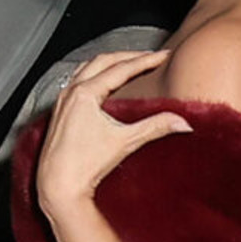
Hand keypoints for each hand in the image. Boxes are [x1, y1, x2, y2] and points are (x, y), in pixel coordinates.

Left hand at [36, 50, 190, 218]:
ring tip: (130, 63)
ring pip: (88, 67)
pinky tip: (104, 81)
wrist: (58, 186)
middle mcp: (71, 92)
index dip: (146, 60)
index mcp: (85, 93)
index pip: (122, 69)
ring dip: (111, 61)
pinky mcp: (60, 110)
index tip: (163, 56)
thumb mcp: (125, 142)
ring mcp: (63, 100)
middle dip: (129, 56)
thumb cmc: (84, 166)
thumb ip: (156, 127)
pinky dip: (96, 72)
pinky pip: (78, 79)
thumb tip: (183, 122)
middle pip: (104, 61)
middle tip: (151, 56)